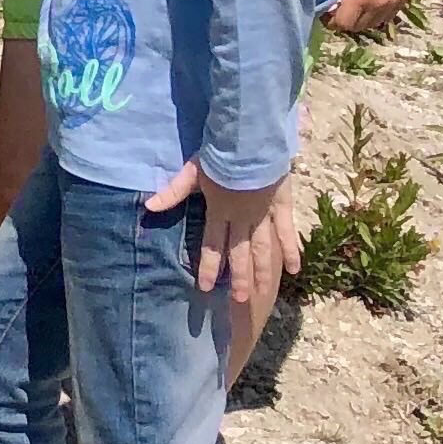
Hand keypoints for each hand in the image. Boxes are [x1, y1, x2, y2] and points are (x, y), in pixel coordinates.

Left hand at [146, 160, 297, 318]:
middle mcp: (242, 218)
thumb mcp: (192, 172)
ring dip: (263, 271)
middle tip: (241, 301)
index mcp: (219, 211)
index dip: (210, 267)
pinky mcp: (282, 205)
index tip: (207, 288)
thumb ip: (173, 192)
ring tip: (263, 293)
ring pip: (264, 248)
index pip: (213, 246)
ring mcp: (264, 214)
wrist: (250, 141)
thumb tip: (147, 208)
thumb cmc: (220, 154)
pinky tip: (294, 270)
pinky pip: (287, 231)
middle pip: (240, 253)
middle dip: (240, 278)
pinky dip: (291, 250)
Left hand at [322, 0, 416, 35]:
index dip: (331, 20)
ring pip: (372, 24)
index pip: (342, 23)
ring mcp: (392, 3)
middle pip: (356, 27)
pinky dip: (375, 15)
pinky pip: (386, 17)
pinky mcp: (402, 0)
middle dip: (345, 20)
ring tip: (353, 7)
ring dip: (361, 19)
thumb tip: (320, 1)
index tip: (326, 12)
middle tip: (337, 10)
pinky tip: (368, 4)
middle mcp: (378, 4)